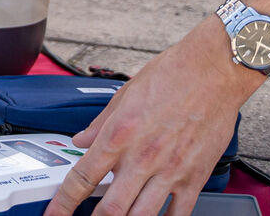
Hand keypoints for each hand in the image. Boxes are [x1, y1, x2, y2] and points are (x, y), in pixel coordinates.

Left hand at [47, 21, 258, 215]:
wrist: (214, 70)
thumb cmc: (173, 74)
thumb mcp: (125, 93)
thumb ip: (101, 123)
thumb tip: (81, 140)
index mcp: (119, 135)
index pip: (82, 179)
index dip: (63, 203)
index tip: (55, 215)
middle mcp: (142, 157)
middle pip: (110, 209)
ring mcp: (170, 171)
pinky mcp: (195, 178)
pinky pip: (178, 215)